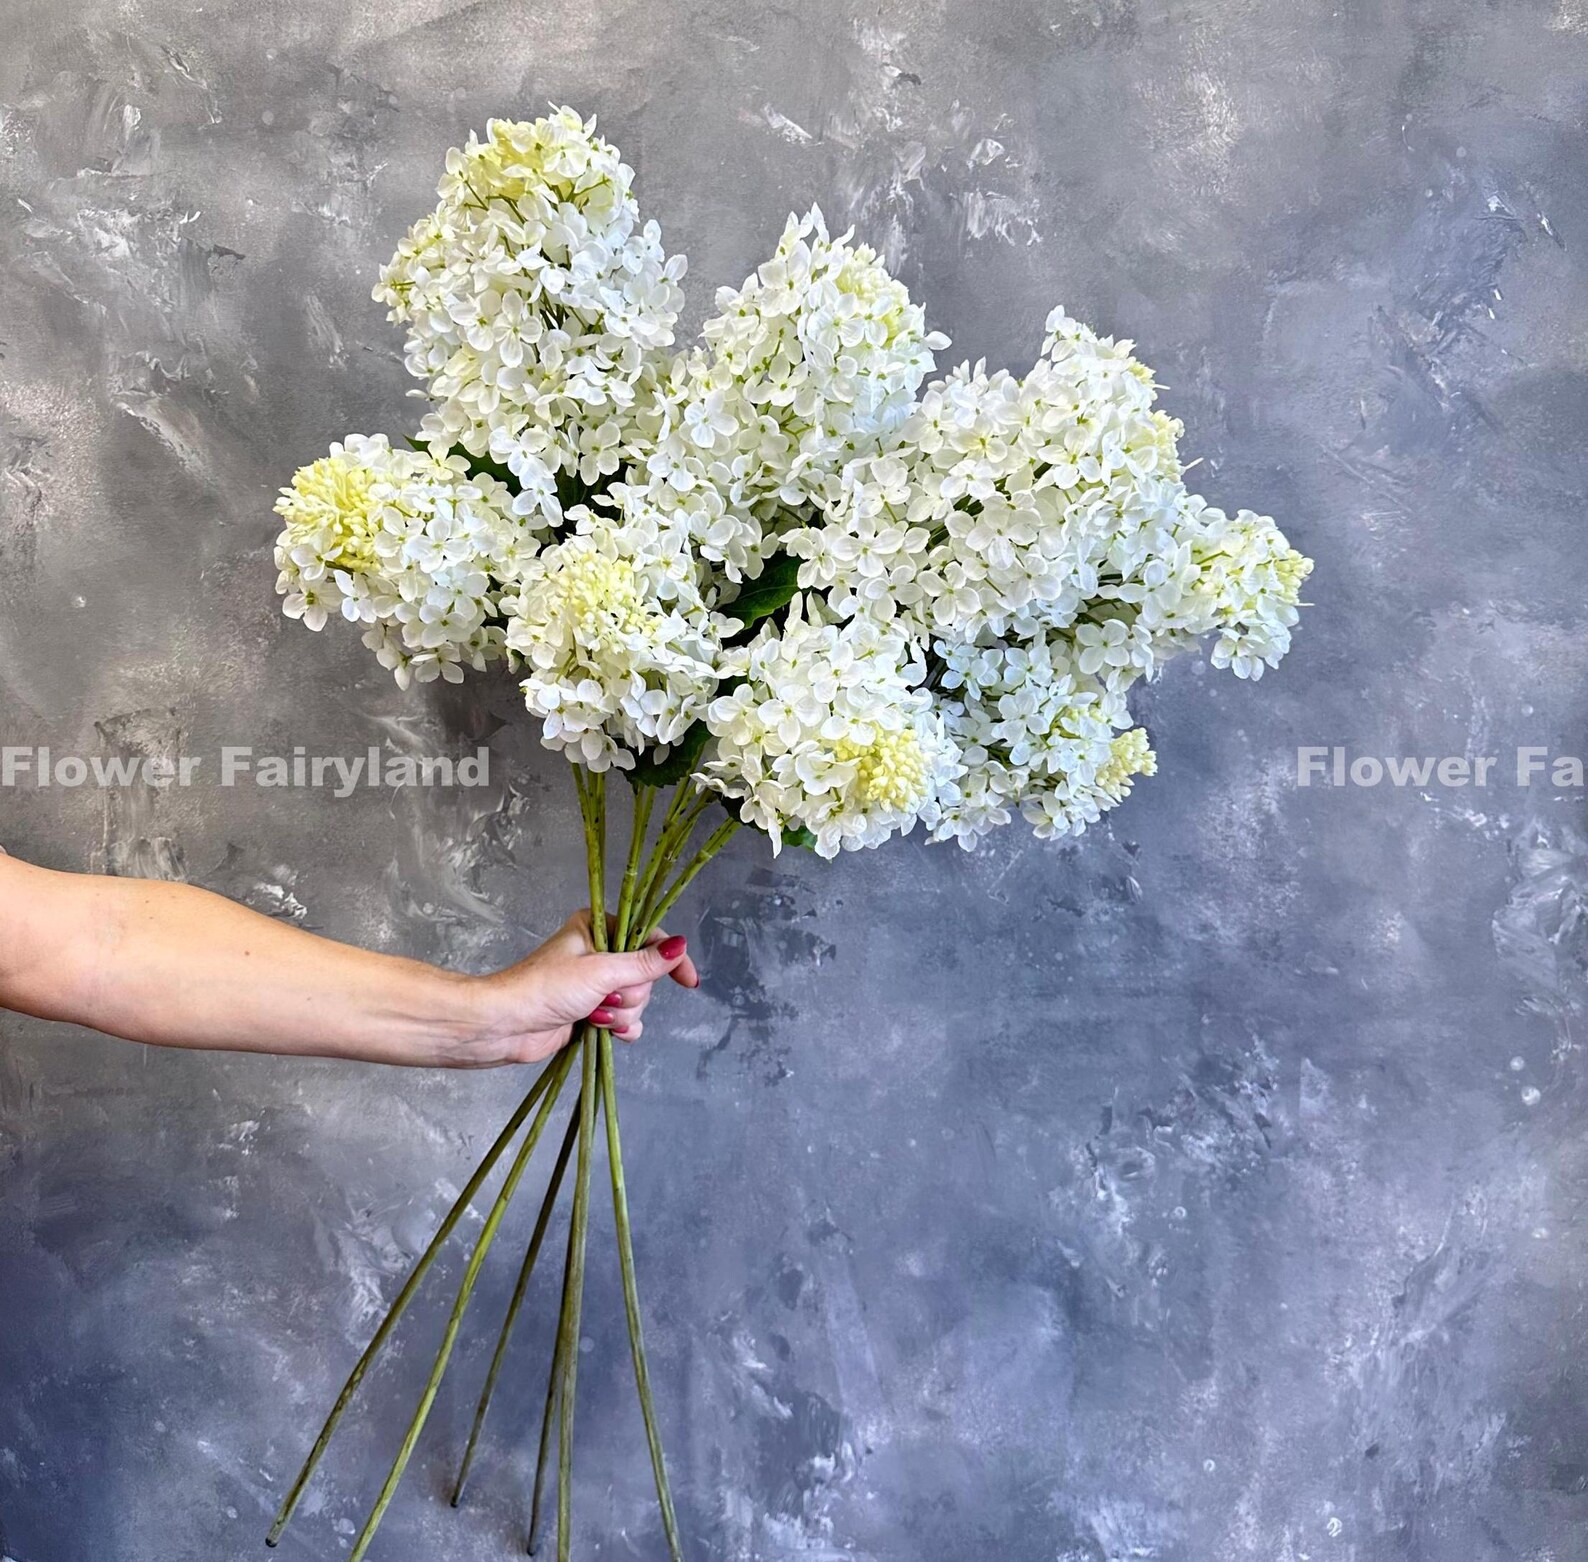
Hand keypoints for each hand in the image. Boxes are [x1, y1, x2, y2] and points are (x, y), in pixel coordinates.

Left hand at [462, 909, 699, 1066]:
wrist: (507, 1025)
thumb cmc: (544, 988)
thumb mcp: (601, 971)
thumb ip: (644, 963)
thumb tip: (679, 947)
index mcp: (598, 928)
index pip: (649, 939)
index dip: (670, 960)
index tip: (688, 981)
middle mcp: (599, 953)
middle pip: (645, 976)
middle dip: (630, 994)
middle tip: (604, 997)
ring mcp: (596, 985)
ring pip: (638, 1001)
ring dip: (621, 1013)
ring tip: (593, 1014)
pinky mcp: (593, 1012)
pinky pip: (627, 1021)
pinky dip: (619, 1028)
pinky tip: (601, 1028)